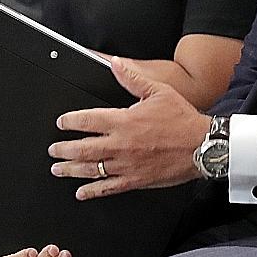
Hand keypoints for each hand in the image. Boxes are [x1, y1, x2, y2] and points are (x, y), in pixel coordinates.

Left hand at [48, 58, 207, 199]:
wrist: (202, 146)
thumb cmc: (183, 120)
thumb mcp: (158, 91)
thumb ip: (132, 78)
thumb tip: (116, 64)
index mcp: (124, 121)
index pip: (87, 121)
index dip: (70, 122)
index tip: (61, 123)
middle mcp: (121, 144)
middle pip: (82, 148)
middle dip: (63, 149)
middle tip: (53, 150)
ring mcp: (126, 164)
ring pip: (91, 169)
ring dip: (71, 170)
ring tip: (58, 169)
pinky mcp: (135, 180)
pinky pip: (108, 187)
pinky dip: (92, 191)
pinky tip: (82, 192)